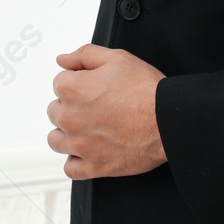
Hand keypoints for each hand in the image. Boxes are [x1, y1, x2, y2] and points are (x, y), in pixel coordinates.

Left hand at [47, 44, 166, 179]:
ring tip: (89, 128)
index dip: (78, 82)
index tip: (94, 87)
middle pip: (55, 111)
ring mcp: (80, 145)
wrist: (168, 121)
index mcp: (72, 89)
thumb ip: (84, 55)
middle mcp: (69, 118)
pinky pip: (70, 169)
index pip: (59, 83)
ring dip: (67, 134)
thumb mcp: (116, 58)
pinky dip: (76, 161)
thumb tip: (62, 60)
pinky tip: (89, 151)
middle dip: (71, 107)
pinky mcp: (94, 167)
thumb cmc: (146, 90)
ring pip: (56, 140)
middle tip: (96, 106)